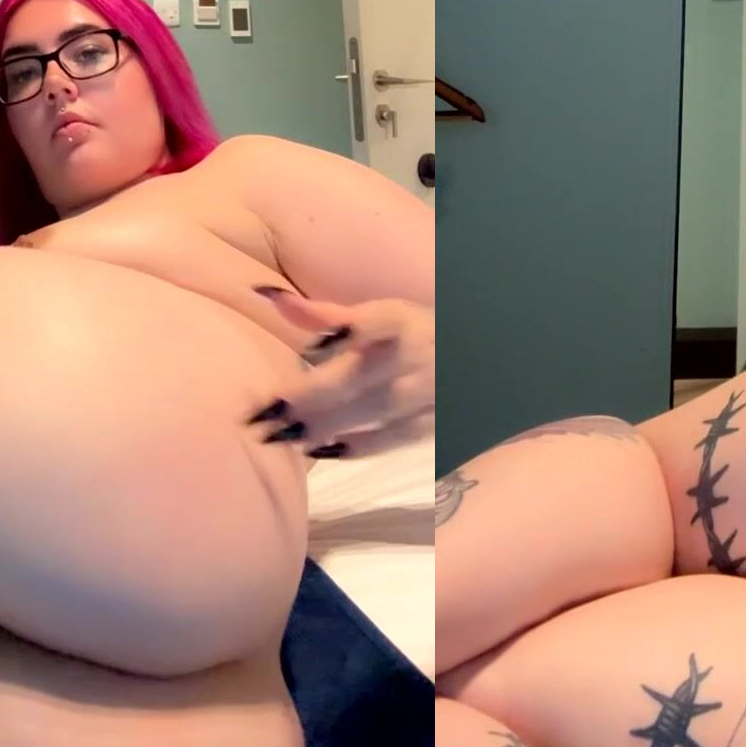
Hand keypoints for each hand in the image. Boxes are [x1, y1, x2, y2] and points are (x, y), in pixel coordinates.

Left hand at [243, 285, 433, 462]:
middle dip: (309, 395)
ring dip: (324, 424)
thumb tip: (267, 297)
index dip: (346, 330)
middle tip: (260, 414)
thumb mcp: (383, 317)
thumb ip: (326, 314)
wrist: (484, 365)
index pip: (376, 320)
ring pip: (373, 409)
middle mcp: (419, 354)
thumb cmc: (420, 335)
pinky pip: (394, 438)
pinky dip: (356, 446)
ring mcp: (431, 393)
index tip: (308, 350)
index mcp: (405, 320)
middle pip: (361, 374)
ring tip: (278, 436)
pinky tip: (317, 450)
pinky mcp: (437, 425)